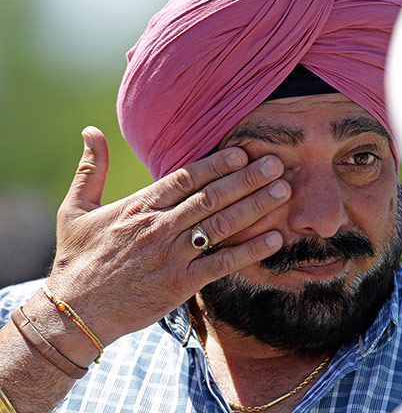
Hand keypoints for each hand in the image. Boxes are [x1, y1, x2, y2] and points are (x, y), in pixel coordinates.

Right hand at [45, 126, 290, 346]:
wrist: (74, 313)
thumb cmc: (77, 259)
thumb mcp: (75, 210)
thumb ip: (91, 170)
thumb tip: (90, 131)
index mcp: (139, 206)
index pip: (185, 178)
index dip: (217, 164)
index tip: (244, 152)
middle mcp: (160, 227)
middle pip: (211, 197)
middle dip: (247, 179)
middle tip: (276, 165)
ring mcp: (172, 256)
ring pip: (221, 226)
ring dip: (255, 207)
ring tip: (283, 192)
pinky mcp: (181, 284)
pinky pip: (222, 264)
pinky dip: (250, 251)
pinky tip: (274, 239)